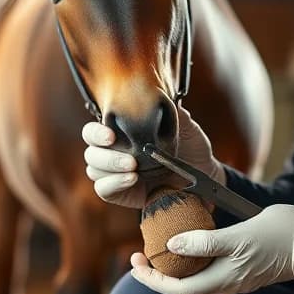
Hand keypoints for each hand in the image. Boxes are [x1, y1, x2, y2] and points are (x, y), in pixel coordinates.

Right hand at [82, 106, 225, 208]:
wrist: (203, 176)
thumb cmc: (191, 148)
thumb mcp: (185, 128)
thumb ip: (172, 114)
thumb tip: (164, 100)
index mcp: (122, 133)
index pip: (93, 130)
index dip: (95, 132)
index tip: (110, 135)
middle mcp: (113, 152)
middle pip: (90, 152)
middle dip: (105, 155)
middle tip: (130, 159)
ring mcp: (114, 173)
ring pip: (93, 170)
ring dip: (111, 168)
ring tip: (135, 168)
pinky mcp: (119, 193)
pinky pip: (103, 189)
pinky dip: (114, 184)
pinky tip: (133, 180)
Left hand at [129, 204, 293, 293]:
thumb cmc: (285, 233)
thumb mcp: (242, 232)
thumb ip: (208, 240)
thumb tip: (173, 244)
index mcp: (227, 275)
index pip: (179, 289)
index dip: (153, 279)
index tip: (135, 262)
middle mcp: (232, 283)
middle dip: (160, 281)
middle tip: (143, 260)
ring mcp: (241, 280)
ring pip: (202, 292)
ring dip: (180, 279)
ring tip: (167, 257)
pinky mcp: (249, 273)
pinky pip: (216, 280)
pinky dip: (199, 270)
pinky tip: (195, 250)